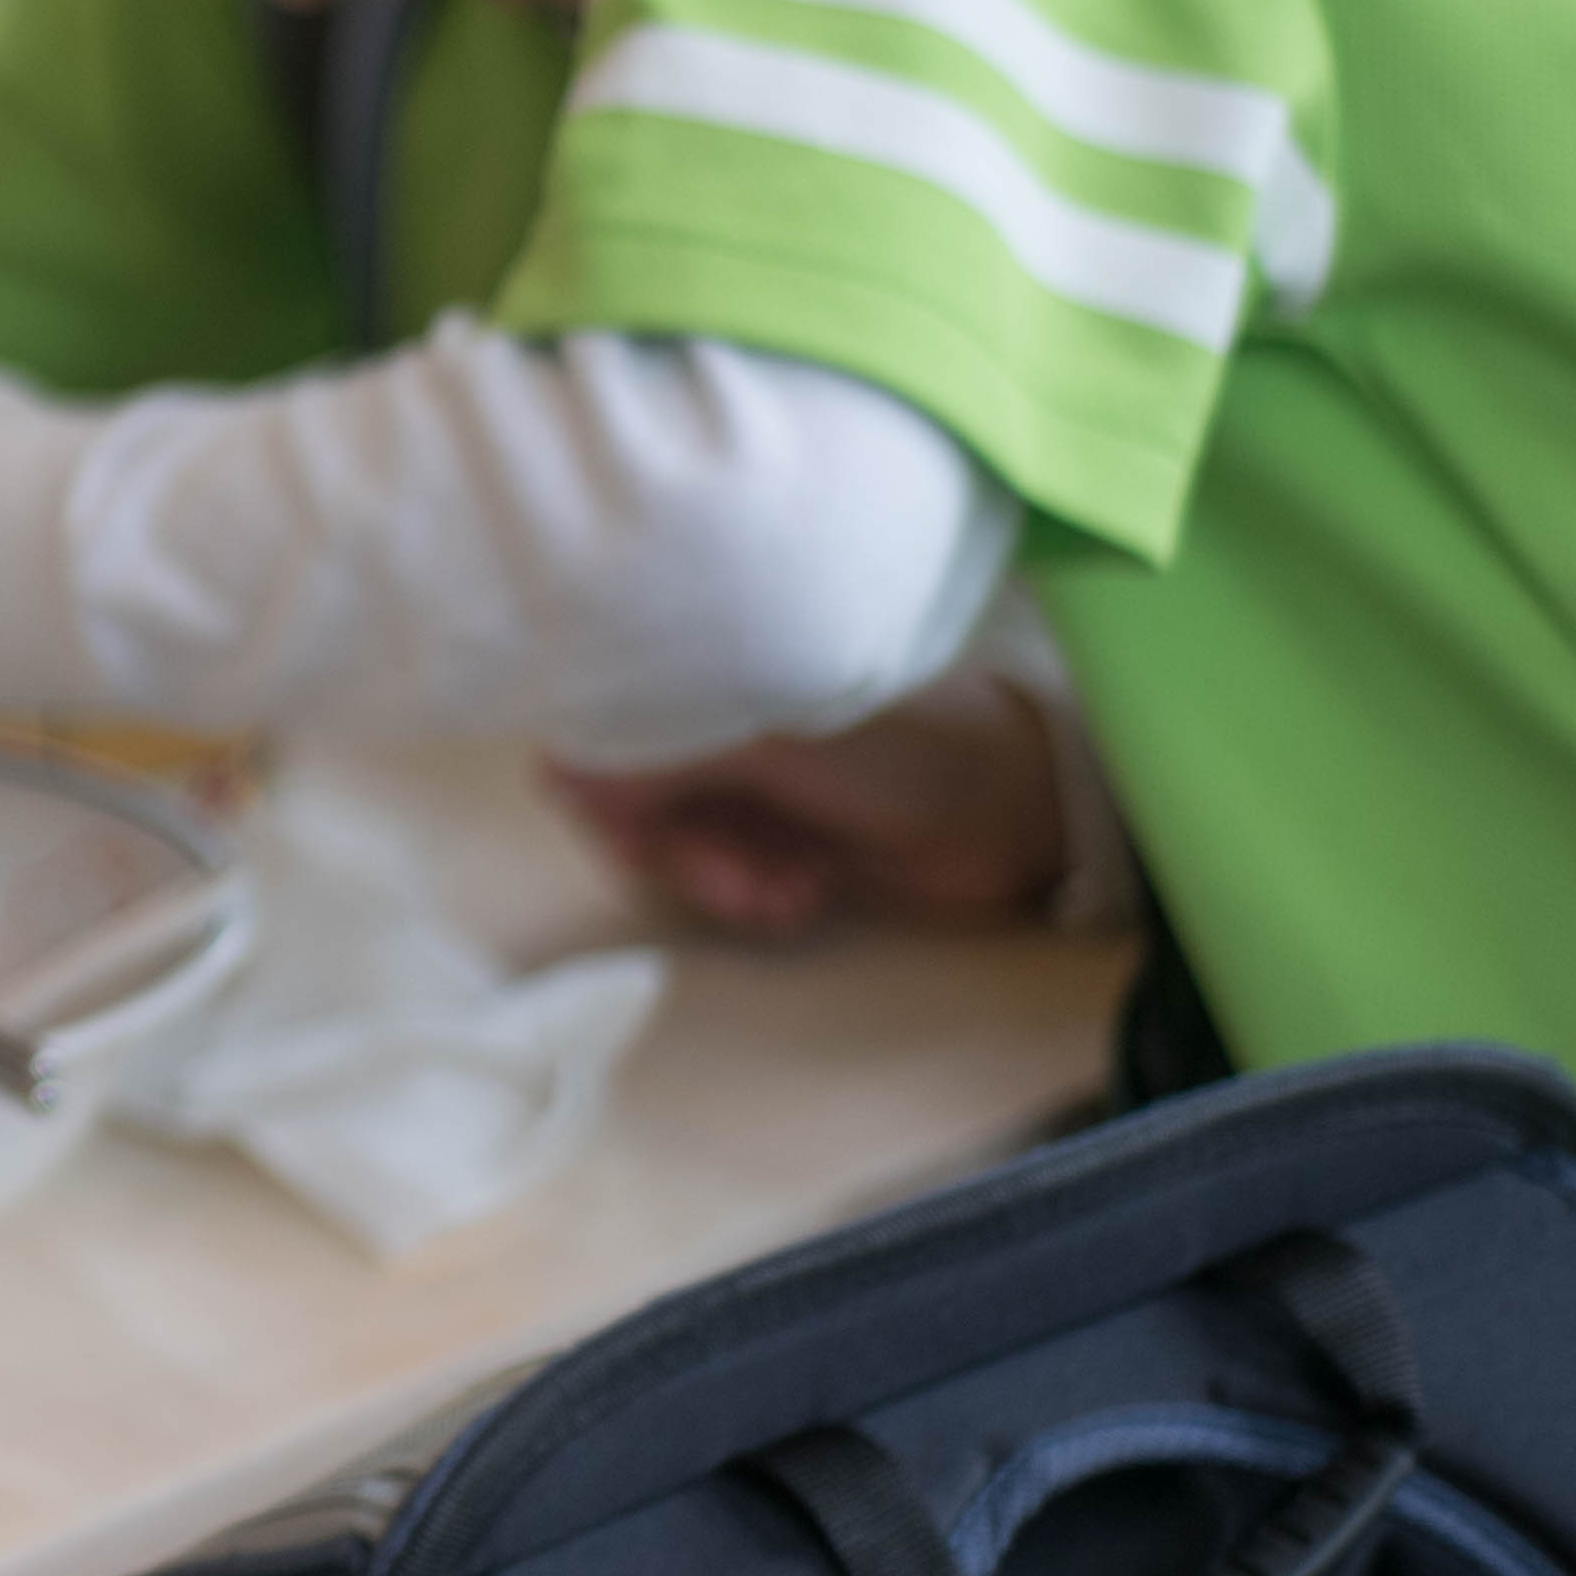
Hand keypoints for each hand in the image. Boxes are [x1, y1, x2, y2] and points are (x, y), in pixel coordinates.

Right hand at [547, 669, 1074, 939]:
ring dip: (721, 881)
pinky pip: (729, 881)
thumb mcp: (769, 747)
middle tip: (730, 877)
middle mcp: (720, 726)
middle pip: (634, 801)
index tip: (630, 834)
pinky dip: (756, 897)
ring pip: (681, 850)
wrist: (1017, 809)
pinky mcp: (785, 839)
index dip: (601, 788)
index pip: (603, 727)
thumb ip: (659, 757)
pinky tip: (807, 894)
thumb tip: (558, 779)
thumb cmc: (902, 749)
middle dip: (674, 851)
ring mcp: (752, 786)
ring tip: (784, 891)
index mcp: (713, 678)